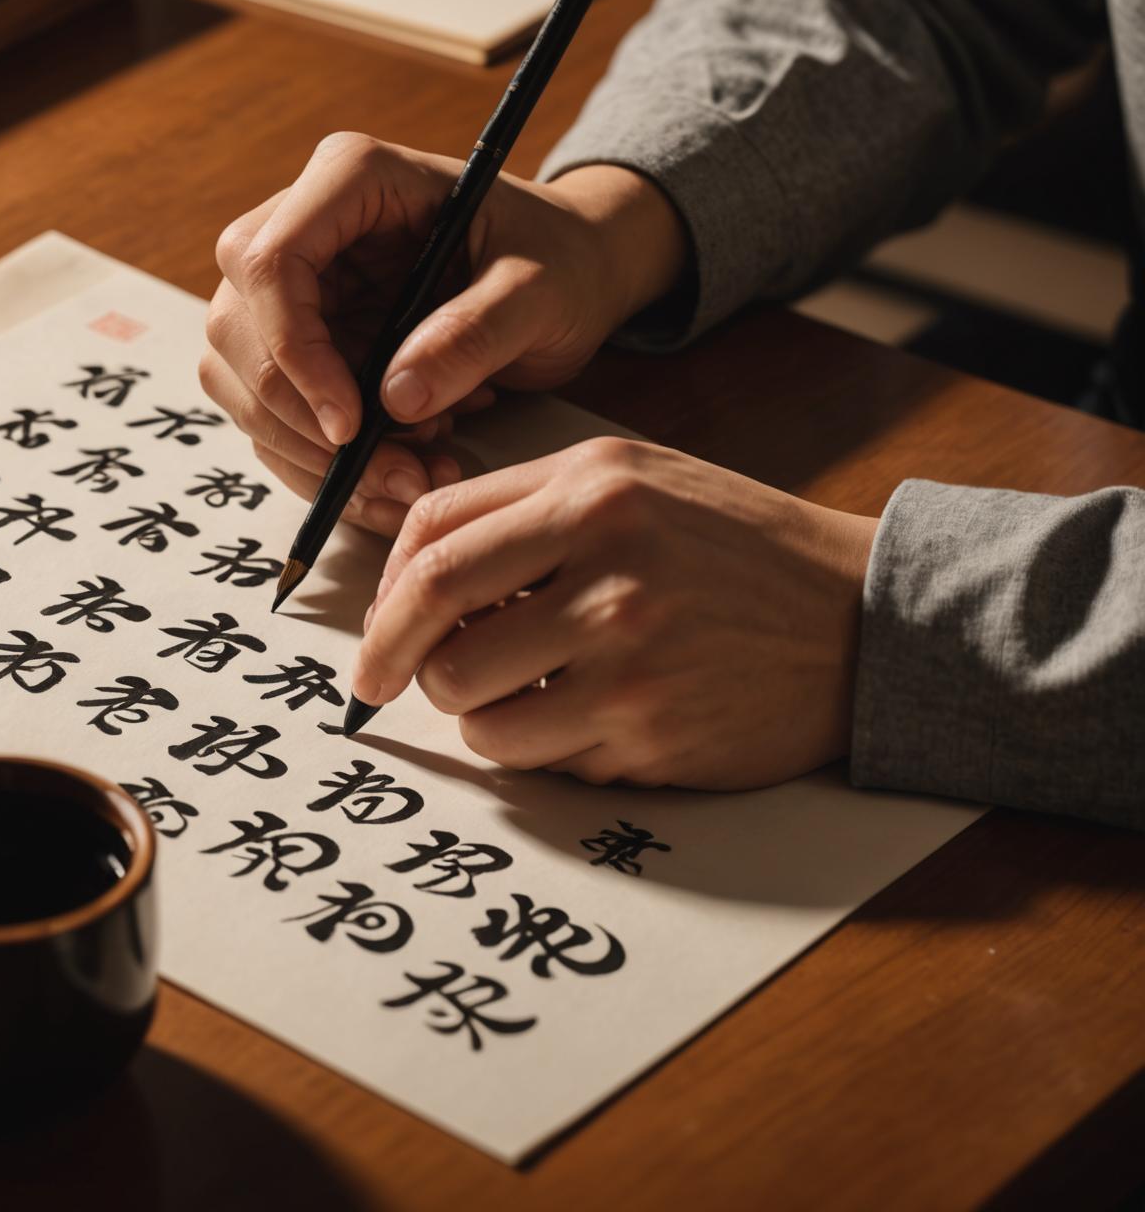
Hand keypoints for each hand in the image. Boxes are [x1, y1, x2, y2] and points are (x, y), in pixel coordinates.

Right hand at [200, 133, 687, 537]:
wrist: (573, 276)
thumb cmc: (560, 259)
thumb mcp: (541, 289)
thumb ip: (475, 333)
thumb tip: (396, 400)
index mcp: (353, 180)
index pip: (270, 260)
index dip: (295, 349)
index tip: (352, 424)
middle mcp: (304, 227)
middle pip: (236, 326)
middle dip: (301, 418)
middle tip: (395, 473)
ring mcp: (296, 292)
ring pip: (241, 381)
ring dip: (311, 452)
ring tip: (413, 476)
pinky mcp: (304, 347)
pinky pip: (274, 417)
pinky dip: (324, 465)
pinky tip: (399, 477)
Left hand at [352, 438, 878, 789]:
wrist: (860, 615)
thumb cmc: (733, 544)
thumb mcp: (633, 479)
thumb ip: (521, 507)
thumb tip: (411, 578)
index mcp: (591, 491)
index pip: (431, 541)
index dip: (384, 595)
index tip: (378, 631)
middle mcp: (606, 570)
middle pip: (436, 635)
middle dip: (399, 665)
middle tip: (394, 683)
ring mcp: (629, 659)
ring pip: (476, 712)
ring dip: (474, 713)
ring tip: (514, 693)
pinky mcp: (649, 734)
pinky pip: (538, 758)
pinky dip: (535, 746)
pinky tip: (576, 717)